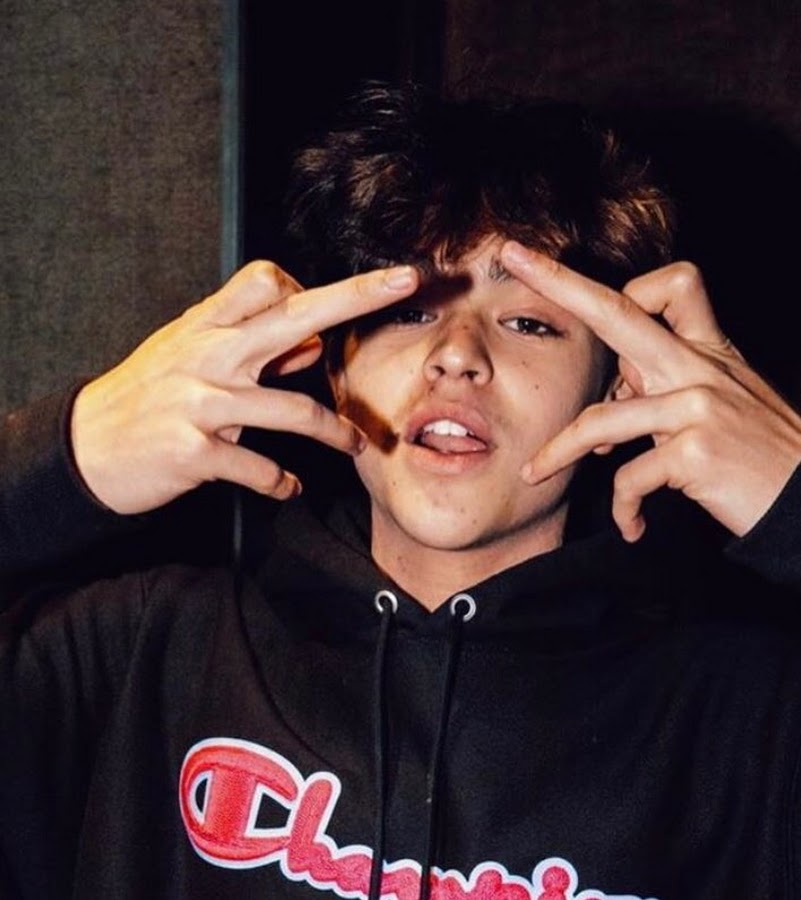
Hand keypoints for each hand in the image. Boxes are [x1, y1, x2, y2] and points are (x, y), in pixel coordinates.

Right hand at [71, 260, 418, 513]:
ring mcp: (203, 403)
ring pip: (293, 410)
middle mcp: (210, 356)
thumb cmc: (145, 395)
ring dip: (334, 432)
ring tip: (355, 445)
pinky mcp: (195, 452)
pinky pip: (259, 468)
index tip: (321, 307)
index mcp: (207, 327)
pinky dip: (281, 483)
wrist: (84, 447)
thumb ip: (249, 344)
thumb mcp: (189, 355)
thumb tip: (312, 342)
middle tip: (404, 282)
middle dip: (355, 297)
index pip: (265, 280)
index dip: (303, 288)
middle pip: (295, 316)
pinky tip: (289, 489)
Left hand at [500, 242, 800, 541]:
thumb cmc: (761, 454)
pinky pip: (629, 478)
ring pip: (600, 418)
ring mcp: (698, 407)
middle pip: (619, 313)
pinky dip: (623, 507)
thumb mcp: (724, 401)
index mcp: (708, 350)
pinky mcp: (695, 453)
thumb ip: (672, 384)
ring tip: (535, 473)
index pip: (671, 285)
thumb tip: (617, 392)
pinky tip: (632, 525)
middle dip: (560, 281)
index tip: (587, 293)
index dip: (627, 287)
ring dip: (558, 451)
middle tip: (513, 256)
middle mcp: (700, 367)